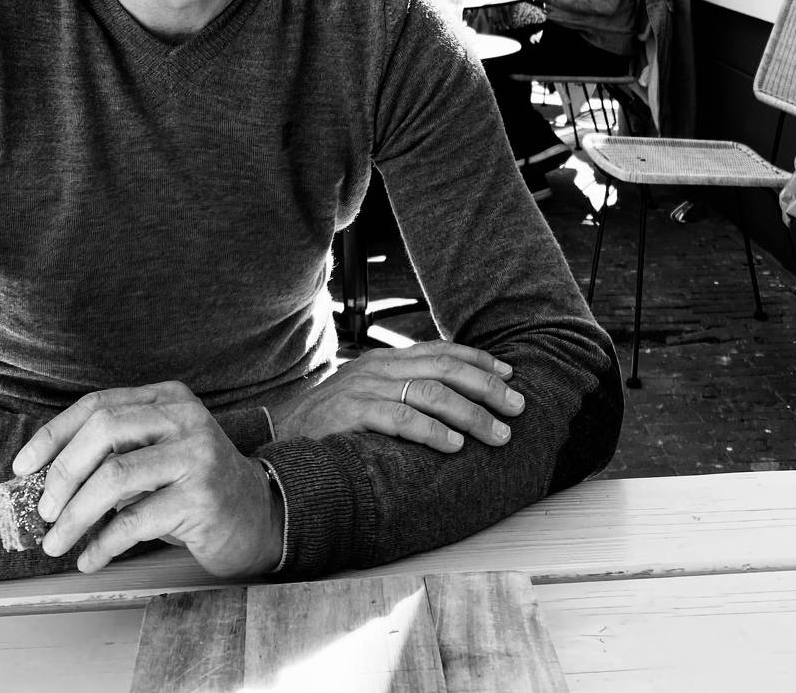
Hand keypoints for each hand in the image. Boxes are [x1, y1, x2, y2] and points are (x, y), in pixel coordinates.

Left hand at [11, 382, 281, 576]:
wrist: (255, 515)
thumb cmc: (191, 486)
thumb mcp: (155, 455)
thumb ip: (114, 454)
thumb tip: (45, 480)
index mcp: (166, 398)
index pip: (98, 405)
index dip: (54, 435)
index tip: (23, 466)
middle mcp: (183, 417)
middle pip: (104, 430)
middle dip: (62, 473)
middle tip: (44, 511)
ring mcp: (196, 454)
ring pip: (116, 476)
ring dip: (75, 515)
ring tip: (57, 542)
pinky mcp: (202, 496)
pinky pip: (136, 520)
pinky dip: (103, 544)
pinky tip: (90, 559)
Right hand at [267, 341, 524, 452]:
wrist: (278, 436)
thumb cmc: (330, 421)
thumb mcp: (368, 395)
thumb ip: (402, 392)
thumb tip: (451, 402)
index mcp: (386, 360)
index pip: (442, 351)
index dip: (479, 361)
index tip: (511, 375)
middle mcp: (379, 368)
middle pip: (445, 368)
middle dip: (487, 387)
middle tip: (517, 407)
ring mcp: (364, 388)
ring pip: (430, 392)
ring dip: (470, 413)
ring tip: (496, 432)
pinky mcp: (350, 413)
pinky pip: (398, 418)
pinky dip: (430, 430)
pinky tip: (453, 445)